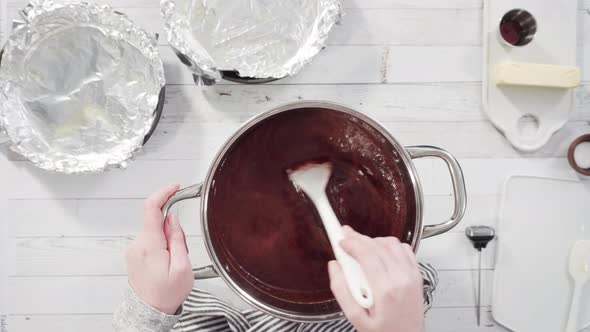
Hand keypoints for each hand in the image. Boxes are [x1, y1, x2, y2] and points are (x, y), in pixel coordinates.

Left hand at [126, 184, 193, 314]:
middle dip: (173, 230)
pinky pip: (151, 241)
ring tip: (173, 263)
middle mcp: (137, 244)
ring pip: (156, 232)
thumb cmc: (166, 294)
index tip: (174, 187)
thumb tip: (172, 219)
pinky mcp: (135, 254)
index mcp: (149, 245)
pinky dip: (162, 246)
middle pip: (157, 221)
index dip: (163, 193)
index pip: (151, 208)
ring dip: (168, 241)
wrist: (149, 312)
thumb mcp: (182, 267)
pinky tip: (166, 263)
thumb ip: (177, 238)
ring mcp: (134, 249)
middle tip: (181, 252)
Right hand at [328, 226, 423, 331]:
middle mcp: (402, 279)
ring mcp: (412, 276)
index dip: (352, 242)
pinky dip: (390, 246)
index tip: (341, 240)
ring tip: (361, 247)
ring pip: (391, 244)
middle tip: (346, 237)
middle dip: (359, 238)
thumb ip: (342, 291)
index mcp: (385, 290)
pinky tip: (380, 252)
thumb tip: (334, 267)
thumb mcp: (356, 318)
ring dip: (374, 241)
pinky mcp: (417, 276)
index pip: (367, 254)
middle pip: (378, 246)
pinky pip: (405, 250)